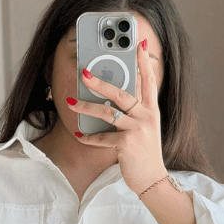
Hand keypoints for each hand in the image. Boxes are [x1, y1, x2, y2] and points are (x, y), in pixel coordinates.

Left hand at [69, 37, 167, 197]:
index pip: (149, 80)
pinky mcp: (126, 145)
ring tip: (71, 102)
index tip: (139, 43)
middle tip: (85, 72)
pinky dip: (88, 136)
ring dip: (86, 106)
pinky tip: (79, 133)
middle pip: (121, 93)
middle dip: (101, 81)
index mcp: (151, 110)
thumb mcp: (146, 128)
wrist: (153, 180)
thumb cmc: (145, 154)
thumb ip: (136, 111)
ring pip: (108, 112)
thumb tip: (116, 95)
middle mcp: (146, 117)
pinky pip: (102, 137)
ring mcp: (137, 130)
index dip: (144, 61)